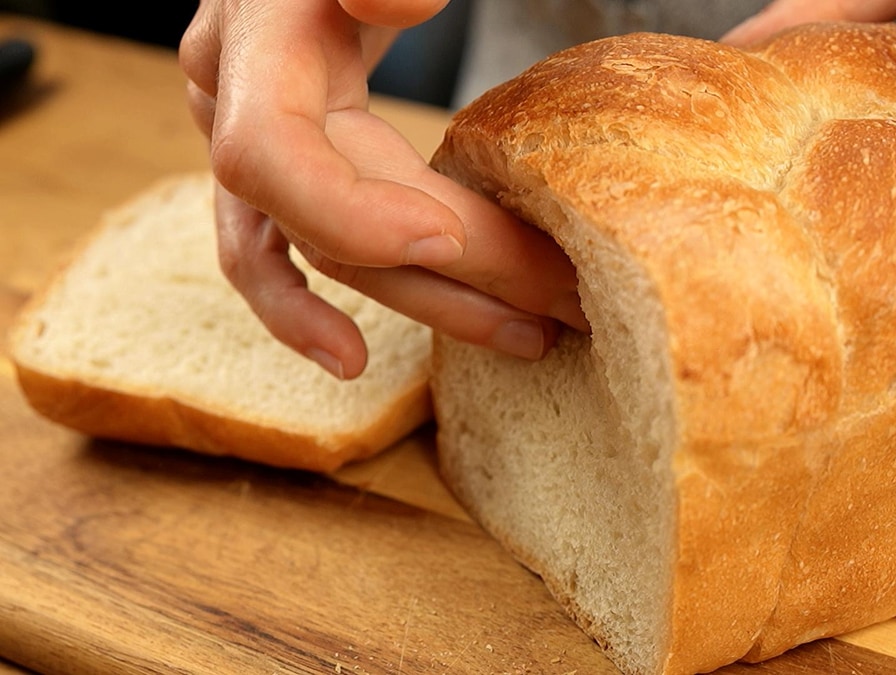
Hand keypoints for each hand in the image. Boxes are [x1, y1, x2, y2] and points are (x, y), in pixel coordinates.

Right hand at [180, 0, 585, 378]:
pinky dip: (310, 310)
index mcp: (254, 40)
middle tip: (564, 302)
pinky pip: (278, 253)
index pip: (270, 150)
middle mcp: (233, 100)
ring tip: (529, 337)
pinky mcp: (279, 166)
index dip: (349, 212)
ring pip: (326, 254)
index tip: (448, 241)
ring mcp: (247, 142)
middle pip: (332, 221)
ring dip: (432, 301)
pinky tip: (352, 358)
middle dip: (455, 271)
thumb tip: (406, 1)